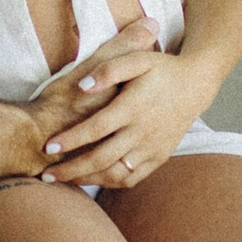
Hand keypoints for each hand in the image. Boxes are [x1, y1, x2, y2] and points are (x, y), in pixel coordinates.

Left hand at [39, 31, 201, 188]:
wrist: (196, 85)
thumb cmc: (161, 69)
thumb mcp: (138, 59)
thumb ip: (109, 69)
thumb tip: (82, 86)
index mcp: (134, 107)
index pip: (95, 129)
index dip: (70, 140)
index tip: (47, 147)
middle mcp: (143, 132)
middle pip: (101, 158)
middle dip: (70, 169)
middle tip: (45, 174)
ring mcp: (152, 148)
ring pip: (115, 173)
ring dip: (87, 180)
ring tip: (63, 180)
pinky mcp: (159, 157)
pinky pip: (132, 178)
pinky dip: (109, 182)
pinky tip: (92, 179)